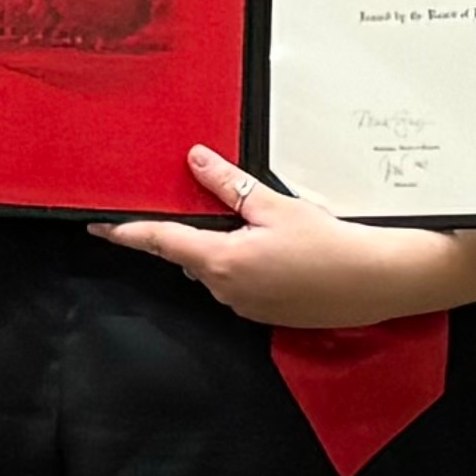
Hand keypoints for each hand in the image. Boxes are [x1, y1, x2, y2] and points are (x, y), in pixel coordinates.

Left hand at [101, 150, 446, 328]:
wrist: (375, 281)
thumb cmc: (331, 245)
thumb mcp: (274, 206)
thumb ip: (229, 185)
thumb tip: (196, 162)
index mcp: (221, 261)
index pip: (161, 241)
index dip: (127, 232)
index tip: (100, 228)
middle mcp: (226, 289)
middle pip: (189, 256)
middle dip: (195, 234)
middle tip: (217, 210)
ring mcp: (245, 306)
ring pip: (216, 271)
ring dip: (224, 250)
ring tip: (261, 231)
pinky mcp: (265, 314)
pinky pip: (240, 286)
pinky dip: (246, 267)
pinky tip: (276, 254)